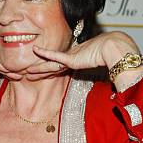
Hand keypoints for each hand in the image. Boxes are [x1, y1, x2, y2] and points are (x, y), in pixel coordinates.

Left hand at [26, 31, 140, 79]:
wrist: (114, 49)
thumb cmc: (112, 58)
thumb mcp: (105, 71)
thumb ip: (105, 81)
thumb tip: (113, 94)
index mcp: (77, 61)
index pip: (61, 68)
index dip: (50, 71)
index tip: (43, 75)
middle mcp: (72, 58)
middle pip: (52, 67)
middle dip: (40, 71)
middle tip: (28, 74)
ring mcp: (70, 57)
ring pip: (50, 64)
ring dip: (39, 68)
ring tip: (27, 71)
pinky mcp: (70, 57)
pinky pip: (55, 56)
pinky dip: (45, 53)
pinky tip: (35, 50)